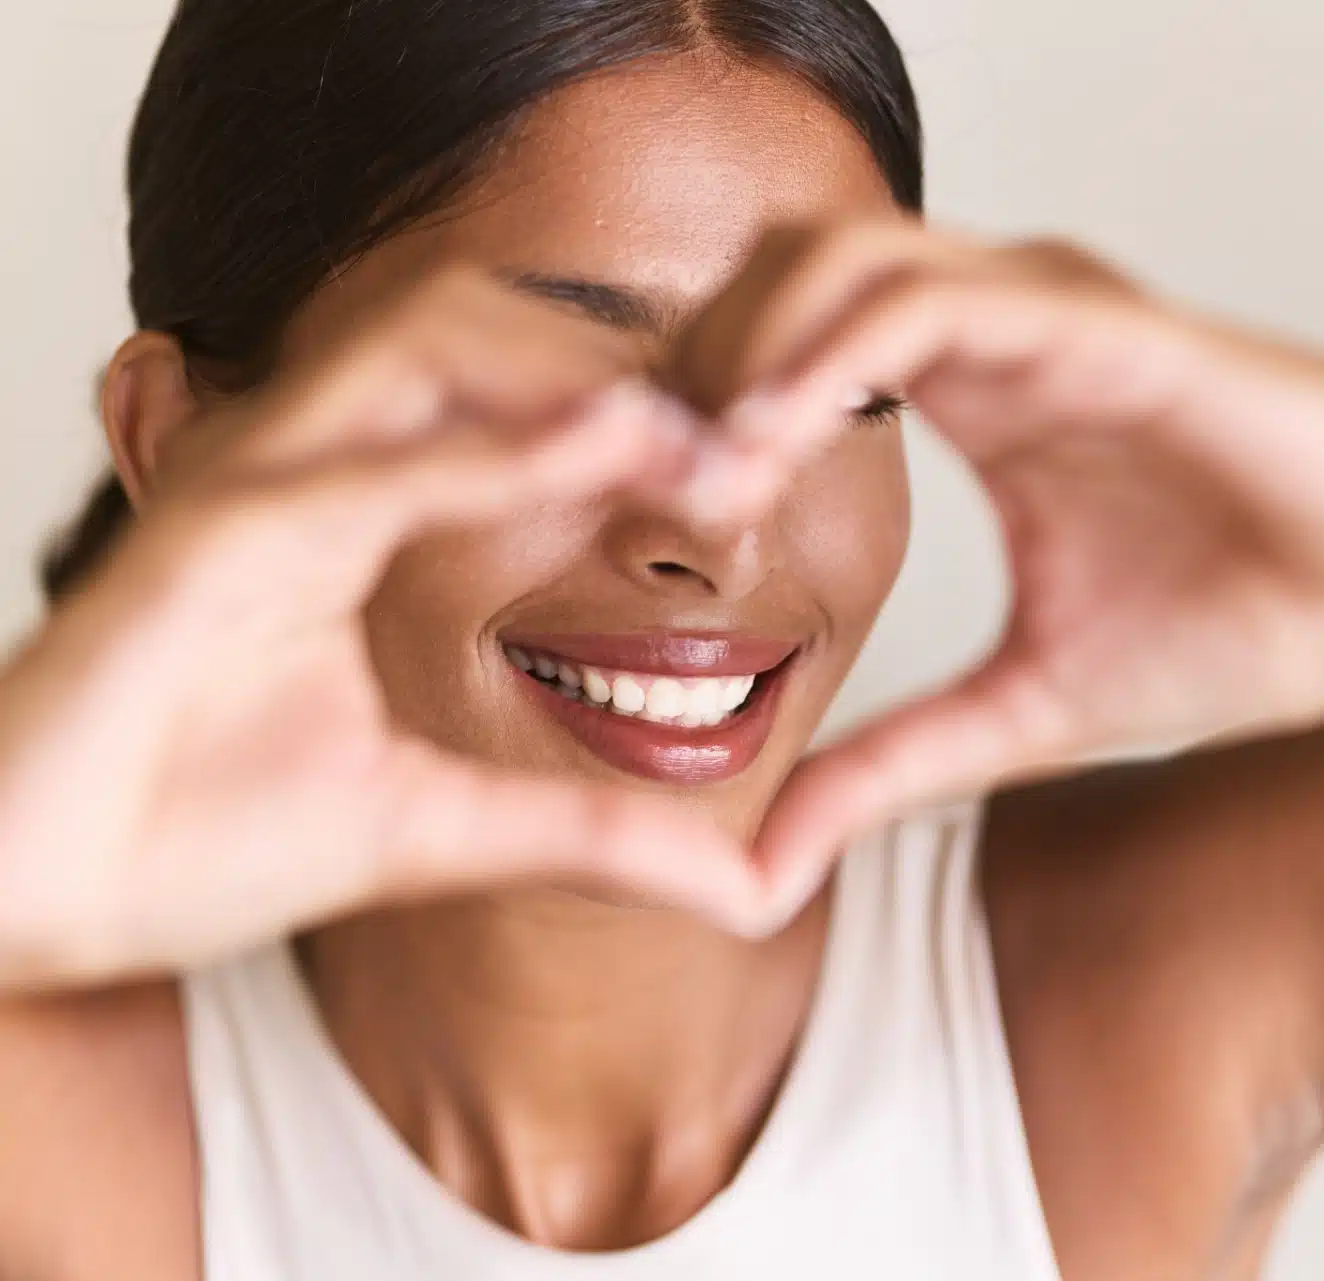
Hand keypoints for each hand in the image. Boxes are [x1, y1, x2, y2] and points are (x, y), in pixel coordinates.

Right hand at [0, 269, 766, 990]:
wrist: (34, 907)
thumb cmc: (200, 839)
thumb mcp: (438, 832)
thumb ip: (587, 839)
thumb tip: (743, 889)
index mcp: (358, 508)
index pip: (517, 404)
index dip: (646, 419)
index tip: (760, 478)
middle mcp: (307, 471)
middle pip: (482, 331)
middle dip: (628, 371)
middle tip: (758, 446)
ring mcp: (251, 490)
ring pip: (422, 348)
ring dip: (573, 378)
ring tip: (704, 437)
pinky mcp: (203, 541)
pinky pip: (364, 462)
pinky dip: (488, 448)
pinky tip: (606, 448)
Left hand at [666, 219, 1323, 905]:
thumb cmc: (1258, 625)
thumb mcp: (1027, 715)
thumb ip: (891, 766)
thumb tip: (763, 865)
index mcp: (978, 399)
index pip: (786, 350)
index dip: (694, 418)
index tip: (644, 528)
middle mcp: (1002, 334)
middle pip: (781, 277)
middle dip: (691, 368)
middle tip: (647, 493)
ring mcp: (1053, 317)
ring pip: (841, 257)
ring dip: (746, 352)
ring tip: (706, 478)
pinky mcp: (1109, 328)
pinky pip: (938, 298)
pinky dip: (834, 352)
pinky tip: (781, 440)